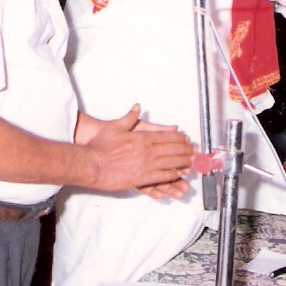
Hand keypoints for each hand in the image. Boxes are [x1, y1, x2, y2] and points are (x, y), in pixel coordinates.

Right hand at [79, 105, 194, 192]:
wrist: (91, 164)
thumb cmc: (100, 146)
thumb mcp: (115, 127)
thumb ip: (129, 117)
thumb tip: (137, 107)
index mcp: (142, 137)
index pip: (166, 136)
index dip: (179, 138)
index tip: (186, 139)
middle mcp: (146, 151)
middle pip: (172, 149)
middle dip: (185, 150)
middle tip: (194, 151)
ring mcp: (145, 165)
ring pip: (170, 162)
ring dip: (183, 162)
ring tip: (192, 162)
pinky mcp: (141, 178)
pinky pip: (161, 176)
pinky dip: (172, 174)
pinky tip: (179, 173)